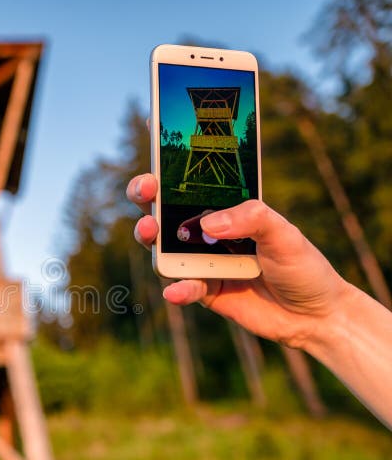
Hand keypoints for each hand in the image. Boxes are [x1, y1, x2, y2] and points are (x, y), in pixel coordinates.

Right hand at [126, 173, 353, 347]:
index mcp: (228, 209)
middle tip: (146, 188)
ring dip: (150, 236)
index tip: (154, 142)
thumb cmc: (303, 267)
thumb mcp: (285, 234)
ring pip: (163, 246)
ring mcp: (202, 262)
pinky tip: (177, 290)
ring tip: (150, 230)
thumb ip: (251, 219)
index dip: (170, 163)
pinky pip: (184, 287)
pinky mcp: (204, 292)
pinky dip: (178, 288)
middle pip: (165, 209)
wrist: (314, 318)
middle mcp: (208, 233)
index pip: (194, 182)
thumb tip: (208, 224)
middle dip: (147, 195)